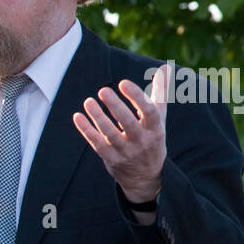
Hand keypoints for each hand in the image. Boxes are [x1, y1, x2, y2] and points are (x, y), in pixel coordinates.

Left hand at [73, 64, 168, 203]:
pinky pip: (97, 143)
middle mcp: (142, 141)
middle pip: (128, 123)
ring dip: (97, 117)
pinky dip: (87, 130)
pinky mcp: (111, 159)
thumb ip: (160, 93)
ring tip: (88, 101)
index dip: (136, 97)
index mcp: (155, 129)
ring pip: (110, 134)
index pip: (149, 112)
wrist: (146, 177)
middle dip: (116, 106)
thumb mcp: (159, 118)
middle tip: (103, 90)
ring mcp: (125, 152)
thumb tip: (165, 67)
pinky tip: (78, 116)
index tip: (123, 83)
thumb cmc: (152, 138)